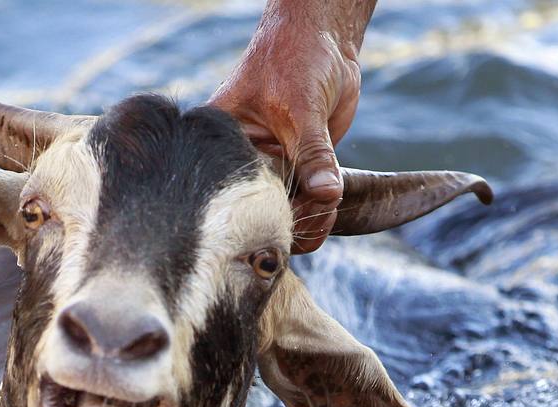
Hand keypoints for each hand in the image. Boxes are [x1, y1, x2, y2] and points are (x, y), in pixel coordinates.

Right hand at [210, 2, 370, 252]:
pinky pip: (309, 199)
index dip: (260, 211)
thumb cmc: (295, 58)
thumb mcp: (301, 107)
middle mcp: (245, 159)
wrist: (324, 40)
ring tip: (327, 201)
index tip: (288, 215)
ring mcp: (273, 166)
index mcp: (224, 143)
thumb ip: (313, 153)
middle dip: (289, 216)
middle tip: (316, 208)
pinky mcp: (300, 167)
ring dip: (310, 213)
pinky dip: (323, 206)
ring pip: (288, 209)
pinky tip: (332, 200)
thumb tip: (326, 194)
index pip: (236, 192)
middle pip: (261, 209)